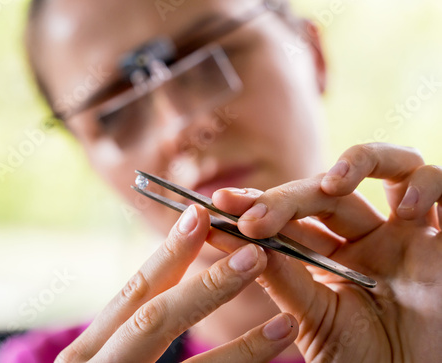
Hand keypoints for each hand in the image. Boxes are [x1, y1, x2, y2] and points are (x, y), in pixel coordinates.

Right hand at [56, 204, 297, 361]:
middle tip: (256, 256)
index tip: (200, 216)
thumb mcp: (105, 360)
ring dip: (242, 350)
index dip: (168, 254)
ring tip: (286, 324)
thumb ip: (128, 331)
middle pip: (153, 319)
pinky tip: (274, 357)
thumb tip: (173, 280)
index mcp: (87, 356)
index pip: (134, 294)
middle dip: (207, 287)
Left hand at [210, 143, 441, 361]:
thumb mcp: (313, 318)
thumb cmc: (361, 360)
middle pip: (327, 191)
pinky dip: (426, 184)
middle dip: (287, 198)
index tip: (219, 206)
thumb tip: (240, 241)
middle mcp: (367, 237)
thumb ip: (283, 279)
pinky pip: (441, 183)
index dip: (258, 205)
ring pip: (389, 166)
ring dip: (360, 162)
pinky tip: (406, 212)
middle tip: (254, 216)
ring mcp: (407, 232)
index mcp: (331, 255)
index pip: (292, 216)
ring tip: (333, 185)